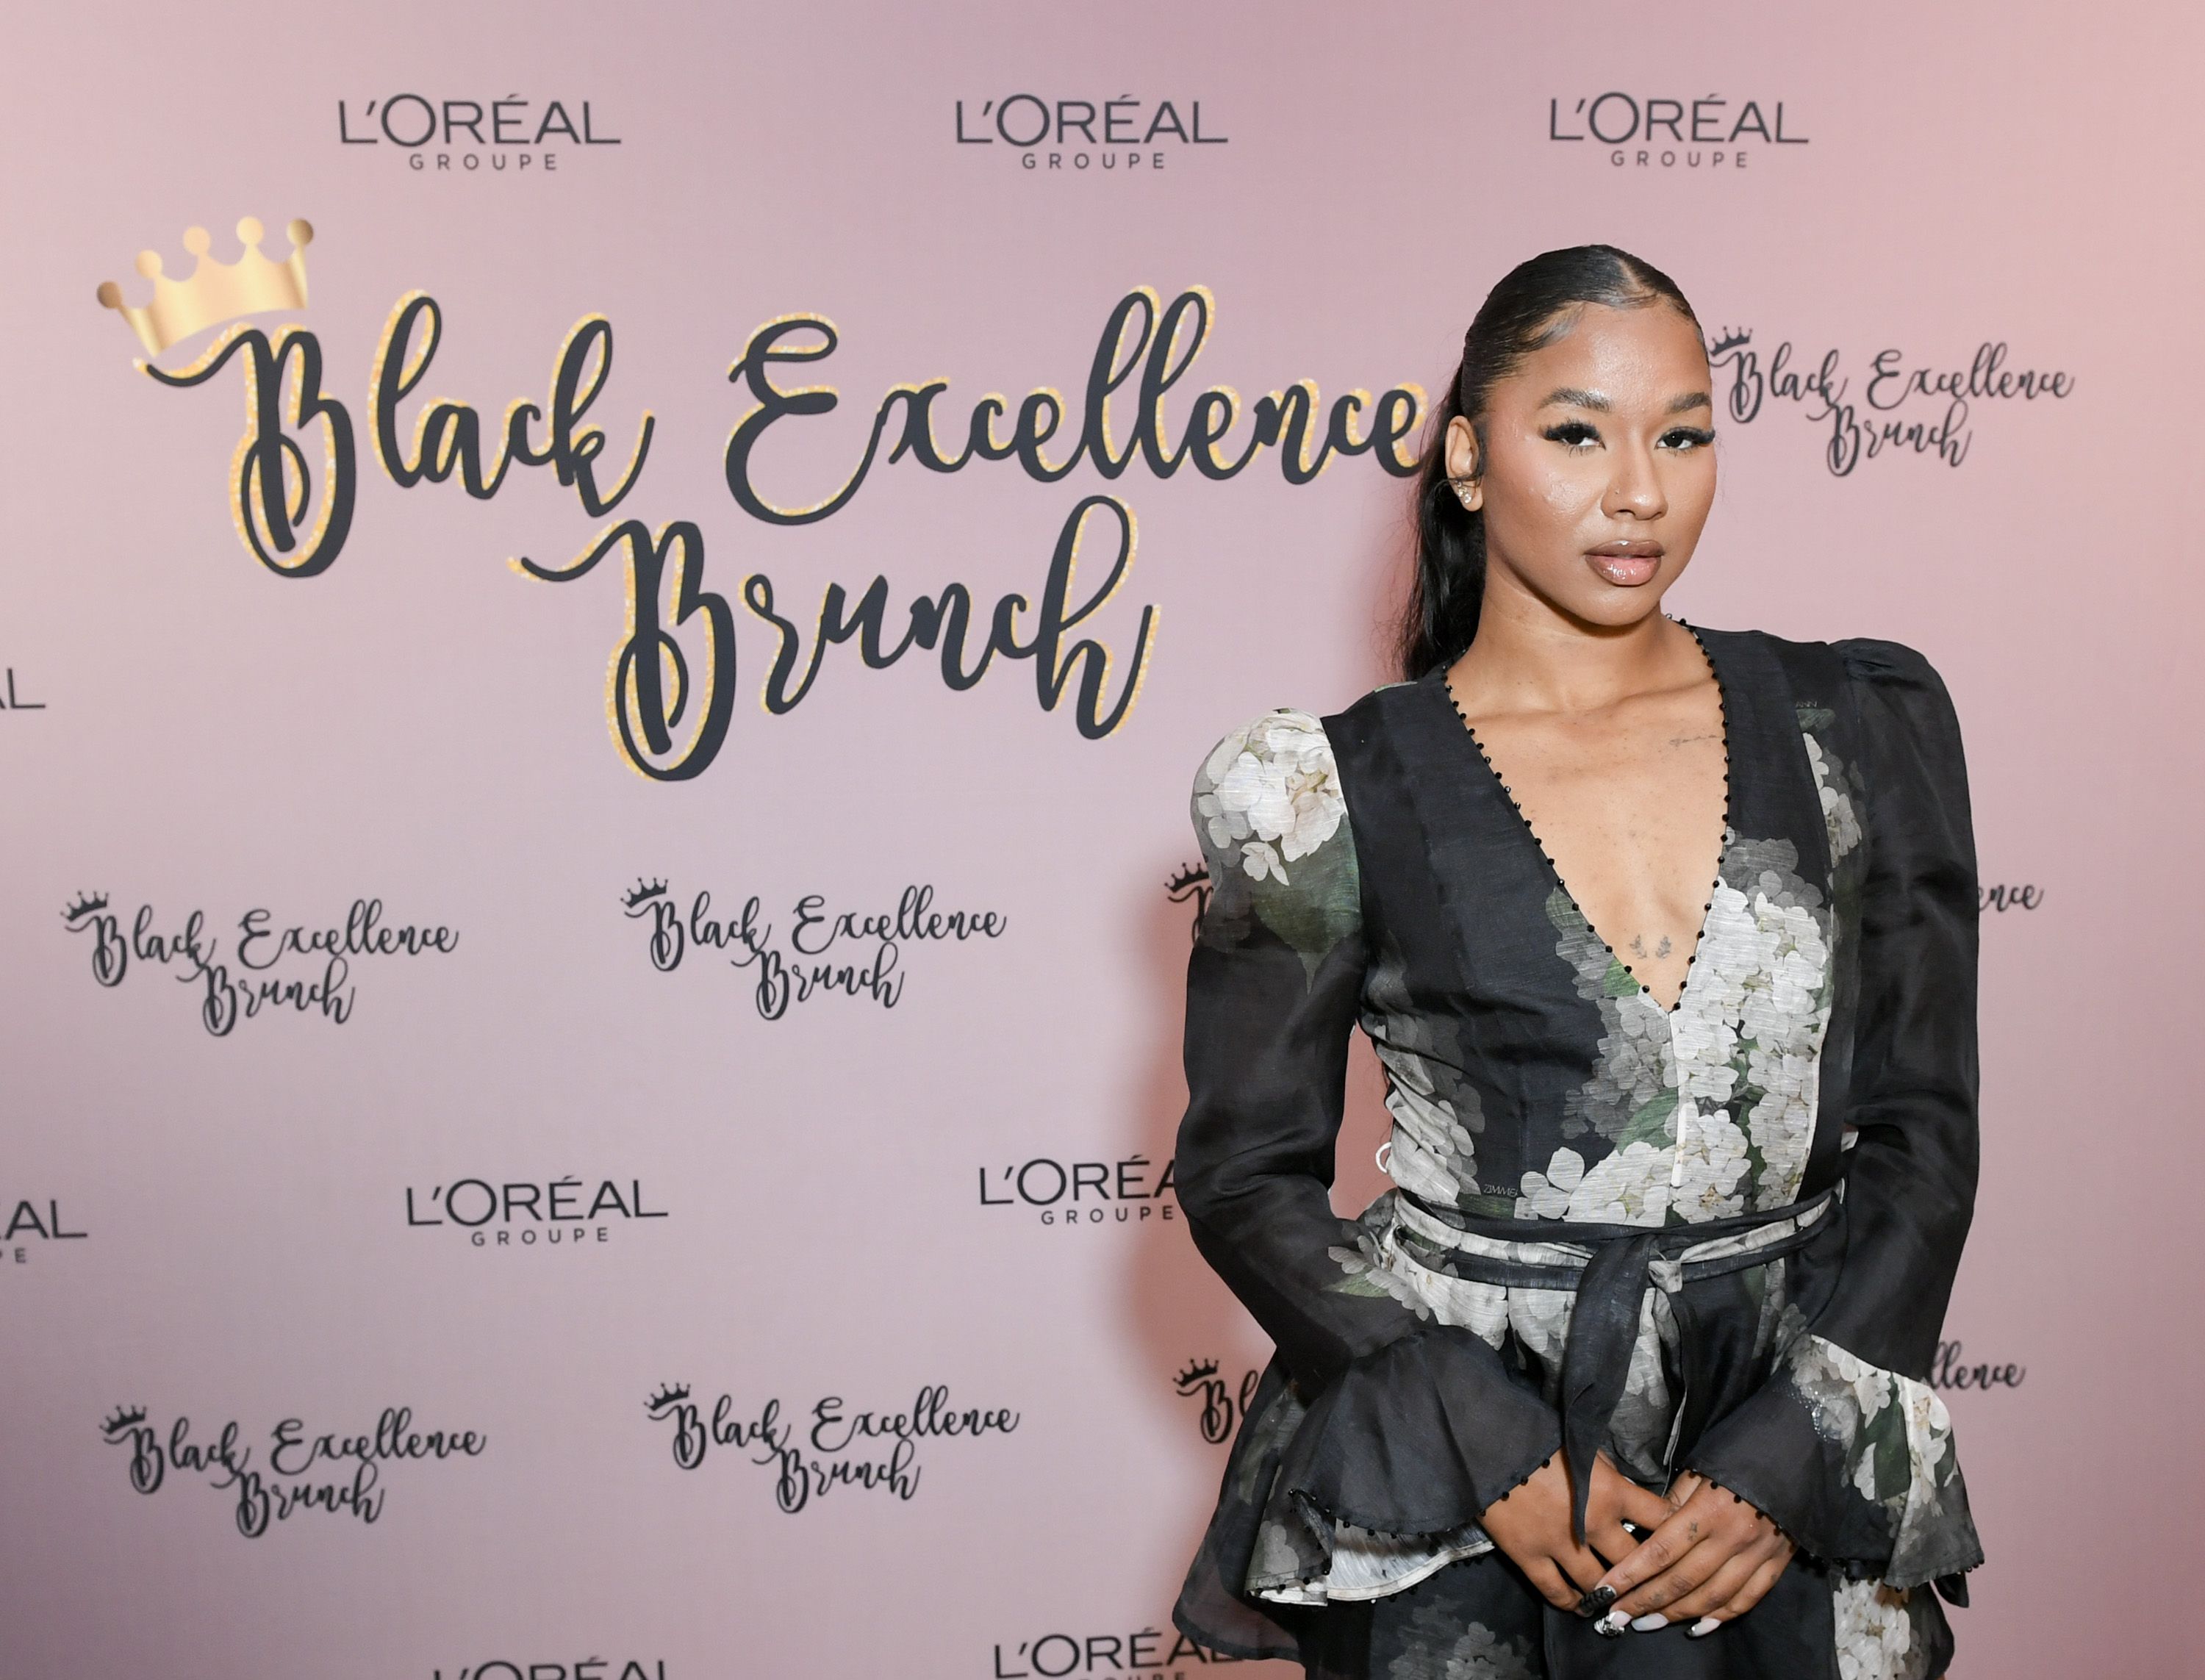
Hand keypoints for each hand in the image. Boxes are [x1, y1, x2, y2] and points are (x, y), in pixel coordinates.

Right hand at [1479, 1450, 1673, 1612]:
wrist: (1488, 1442)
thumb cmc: (1540, 1436)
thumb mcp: (1585, 1449)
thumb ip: (1609, 1477)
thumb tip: (1627, 1495)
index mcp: (1612, 1491)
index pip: (1660, 1518)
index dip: (1674, 1529)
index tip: (1679, 1538)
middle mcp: (1593, 1524)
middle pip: (1636, 1562)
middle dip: (1646, 1574)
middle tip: (1649, 1581)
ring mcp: (1560, 1545)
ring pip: (1599, 1585)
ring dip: (1611, 1594)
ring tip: (1616, 1599)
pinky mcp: (1529, 1556)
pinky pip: (1556, 1592)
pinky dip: (1572, 1603)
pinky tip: (1579, 1605)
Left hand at [1589, 1471, 1795, 1635]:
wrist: (1790, 1456)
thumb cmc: (1734, 1459)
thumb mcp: (1696, 1473)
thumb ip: (1672, 1506)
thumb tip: (1646, 1535)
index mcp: (1707, 1511)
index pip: (1660, 1552)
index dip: (1629, 1576)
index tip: (1604, 1593)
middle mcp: (1731, 1538)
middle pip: (1681, 1580)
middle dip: (1645, 1602)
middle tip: (1617, 1617)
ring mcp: (1756, 1555)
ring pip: (1710, 1597)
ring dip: (1676, 1615)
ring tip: (1646, 1624)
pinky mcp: (1776, 1564)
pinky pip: (1746, 1599)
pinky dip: (1720, 1617)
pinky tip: (1697, 1628)